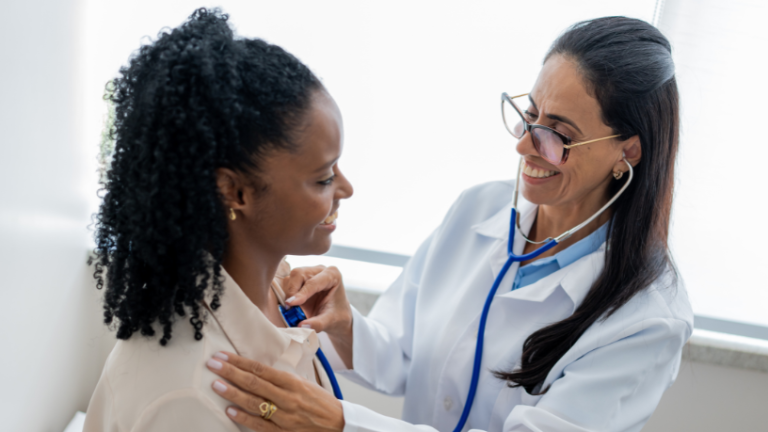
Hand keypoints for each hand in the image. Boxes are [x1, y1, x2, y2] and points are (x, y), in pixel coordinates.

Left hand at [207, 351, 343, 431]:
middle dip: (231, 372)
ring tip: (216, 384)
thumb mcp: (304, 383)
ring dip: (233, 392)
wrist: (338, 424)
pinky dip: (243, 418)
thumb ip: (281, 380)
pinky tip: (229, 411)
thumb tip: (257, 372)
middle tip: (213, 364)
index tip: (223, 356)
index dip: (240, 362)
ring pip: (253, 402)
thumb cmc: (320, 402)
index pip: (260, 369)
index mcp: (293, 382)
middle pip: (253, 382)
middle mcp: (287, 397)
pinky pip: (259, 425)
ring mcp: (284, 416)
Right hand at [281, 266, 353, 365]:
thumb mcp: (330, 321)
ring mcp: (309, 273)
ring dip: (288, 293)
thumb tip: (301, 326)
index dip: (301, 293)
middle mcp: (320, 270)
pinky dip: (286, 294)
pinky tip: (290, 306)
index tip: (291, 304)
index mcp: (332, 275)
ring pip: (291, 277)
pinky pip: (288, 283)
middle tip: (289, 307)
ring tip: (291, 308)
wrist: (338, 316)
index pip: (313, 282)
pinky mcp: (300, 280)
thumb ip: (317, 324)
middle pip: (299, 274)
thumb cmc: (338, 316)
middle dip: (292, 291)